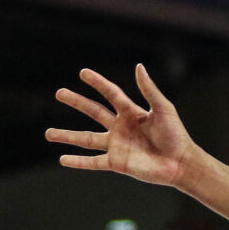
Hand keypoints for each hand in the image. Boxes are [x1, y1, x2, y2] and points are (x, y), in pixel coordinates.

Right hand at [47, 65, 200, 189]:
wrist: (180, 163)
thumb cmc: (176, 134)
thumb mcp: (163, 108)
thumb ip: (149, 89)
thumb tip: (138, 66)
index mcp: (132, 112)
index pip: (111, 93)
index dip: (97, 82)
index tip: (83, 73)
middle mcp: (120, 127)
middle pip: (93, 112)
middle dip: (76, 102)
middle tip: (59, 93)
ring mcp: (116, 145)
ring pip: (86, 139)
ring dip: (67, 136)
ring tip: (48, 133)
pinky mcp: (116, 163)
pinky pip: (93, 162)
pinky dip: (77, 162)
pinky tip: (62, 159)